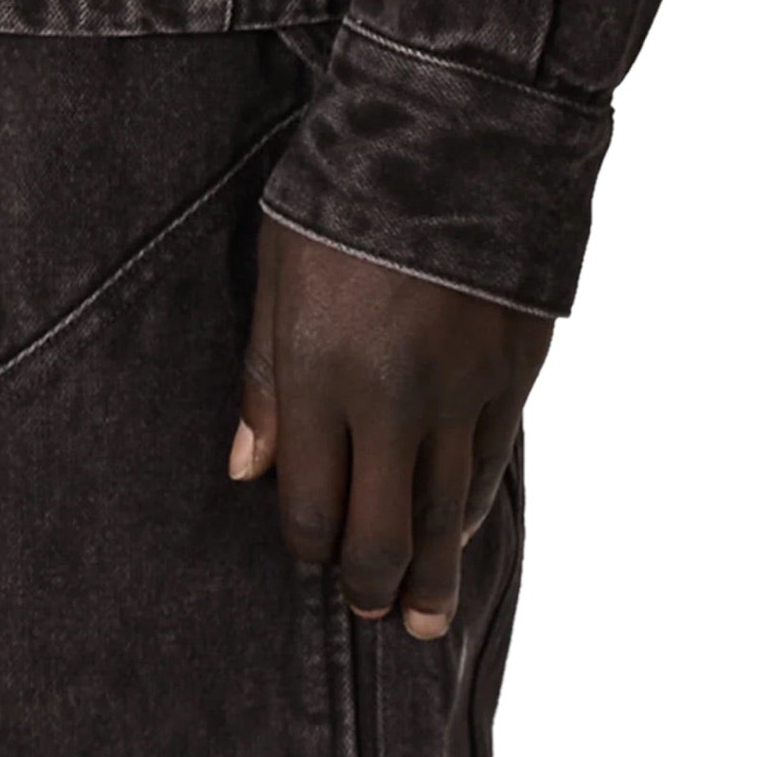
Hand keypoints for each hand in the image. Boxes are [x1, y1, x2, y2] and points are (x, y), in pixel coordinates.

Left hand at [232, 215, 552, 638]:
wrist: (455, 135)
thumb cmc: (343, 195)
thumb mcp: (277, 272)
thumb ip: (265, 378)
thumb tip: (246, 469)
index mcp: (320, 375)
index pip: (310, 505)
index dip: (309, 545)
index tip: (309, 555)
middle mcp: (392, 400)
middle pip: (381, 532)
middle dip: (371, 585)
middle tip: (371, 614)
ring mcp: (460, 393)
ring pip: (446, 514)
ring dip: (433, 574)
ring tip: (424, 620)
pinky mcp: (511, 376)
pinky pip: (489, 467)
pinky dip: (471, 511)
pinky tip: (462, 534)